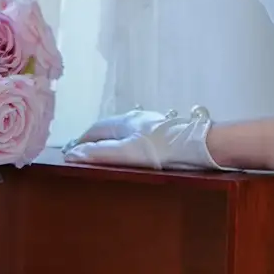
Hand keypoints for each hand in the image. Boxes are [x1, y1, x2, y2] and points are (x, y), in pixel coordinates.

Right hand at [64, 105, 219, 169]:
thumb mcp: (128, 153)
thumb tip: (72, 154)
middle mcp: (136, 118)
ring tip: (105, 155)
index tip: (70, 154)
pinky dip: (128, 144)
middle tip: (84, 155)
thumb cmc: (164, 150)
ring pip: (124, 131)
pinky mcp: (166, 132)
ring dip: (111, 141)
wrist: (202, 146)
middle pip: (108, 128)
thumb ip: (100, 154)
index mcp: (123, 122)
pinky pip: (139, 136)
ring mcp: (152, 124)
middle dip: (94, 140)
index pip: (93, 129)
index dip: (80, 142)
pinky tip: (135, 153)